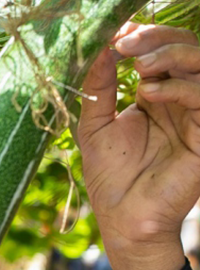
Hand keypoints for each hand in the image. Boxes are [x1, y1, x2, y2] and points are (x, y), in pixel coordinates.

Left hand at [79, 23, 199, 269]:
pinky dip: (180, 87)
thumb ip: (98, 87)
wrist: (123, 220)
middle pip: (187, 50)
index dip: (144, 36)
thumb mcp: (94, 125)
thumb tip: (101, 46)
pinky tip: (150, 92)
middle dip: (158, 39)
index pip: (162, 51)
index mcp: (157, 95)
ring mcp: (197, 116)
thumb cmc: (109, 178)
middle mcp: (181, 101)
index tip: (116, 34)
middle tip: (127, 43)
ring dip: (171, 56)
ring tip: (139, 65)